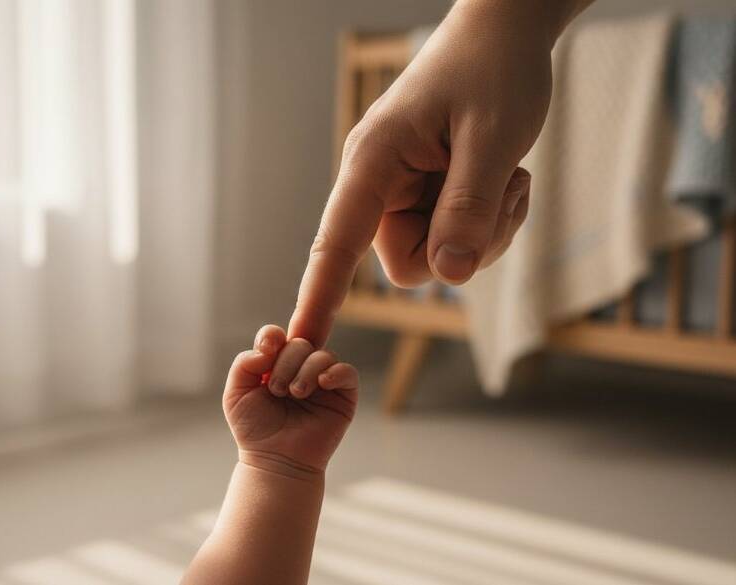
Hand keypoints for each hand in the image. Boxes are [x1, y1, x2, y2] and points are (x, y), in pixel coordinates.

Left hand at [222, 325, 357, 475]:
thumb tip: (270, 346)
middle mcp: (300, 368)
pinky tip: (322, 384)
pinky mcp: (343, 396)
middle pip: (300, 343)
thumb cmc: (255, 430)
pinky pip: (346, 372)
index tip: (267, 351)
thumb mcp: (236, 394)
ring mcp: (323, 381)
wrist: (276, 461)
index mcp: (275, 365)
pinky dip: (335, 373)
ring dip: (306, 371)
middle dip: (286, 363)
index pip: (277, 336)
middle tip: (278, 391)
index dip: (272, 337)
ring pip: (322, 355)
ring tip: (295, 394)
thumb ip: (244, 364)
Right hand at [289, 0, 589, 347]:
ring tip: (507, 178)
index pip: (337, 243)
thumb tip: (450, 277)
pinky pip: (457, 241)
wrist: (505, 33)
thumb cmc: (494, 70)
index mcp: (373, 162)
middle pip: (409, 262)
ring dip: (485, 231)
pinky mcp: (428, 196)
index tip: (303, 340)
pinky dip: (492, 222)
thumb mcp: (493, 138)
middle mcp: (379, 183)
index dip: (319, 295)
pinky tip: (506, 179)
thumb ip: (468, 209)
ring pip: (439, 257)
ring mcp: (404, 192)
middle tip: (501, 194)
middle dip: (463, 245)